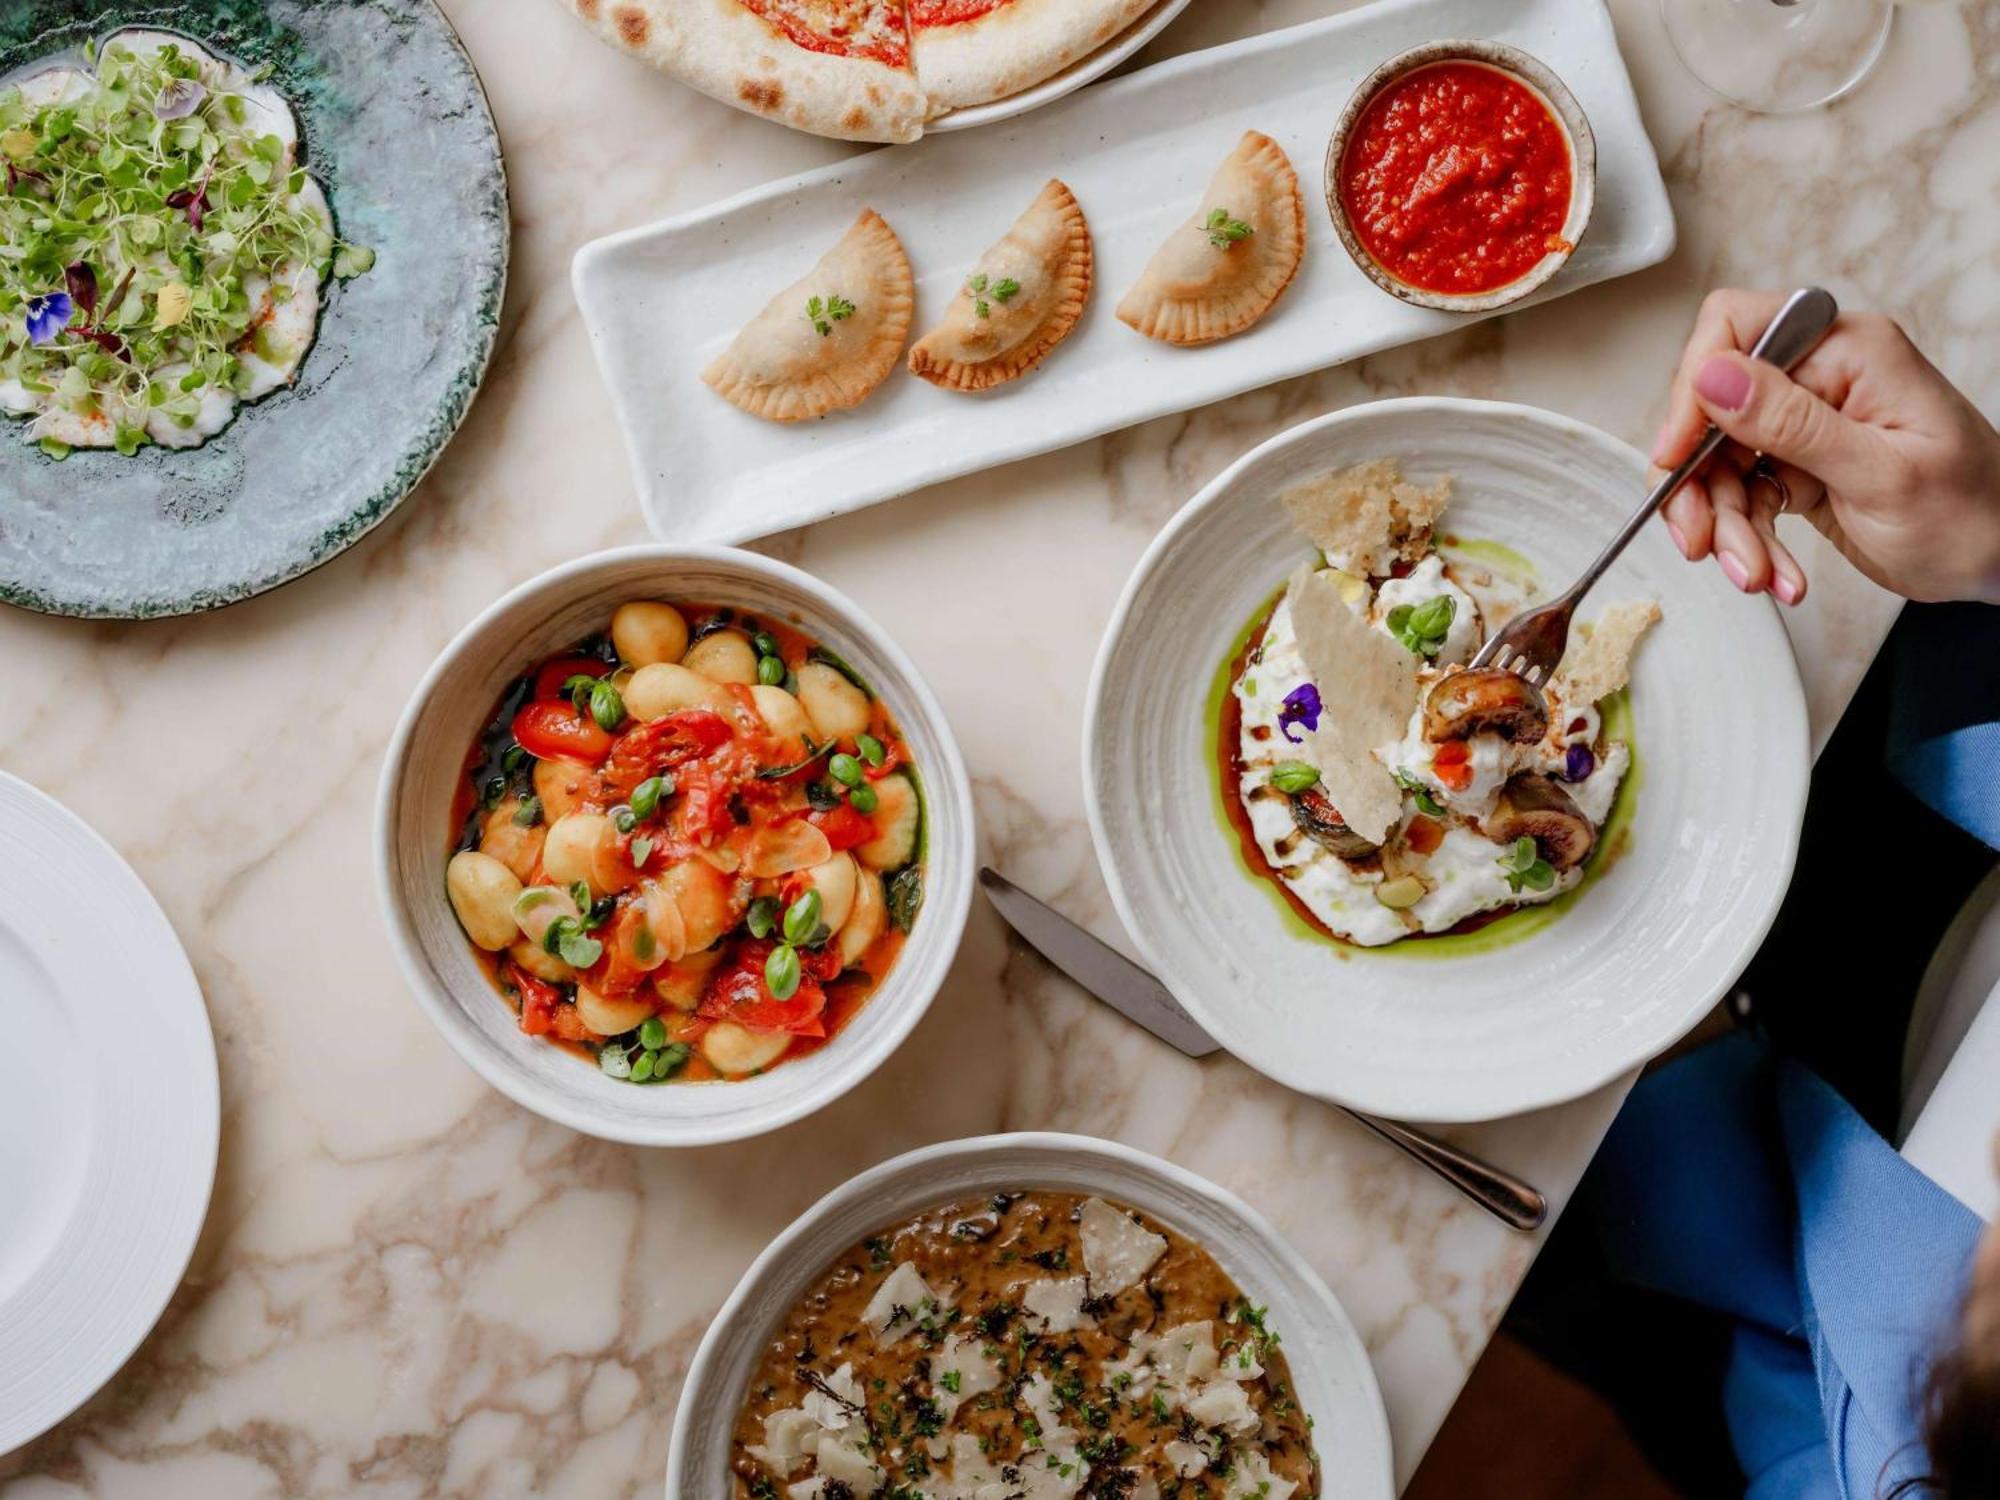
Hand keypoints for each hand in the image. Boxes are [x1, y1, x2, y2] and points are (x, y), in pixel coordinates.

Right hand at [1652, 290, 1999, 604]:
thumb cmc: (1972, 513)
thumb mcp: (1879, 472)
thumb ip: (1791, 422)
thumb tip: (1712, 374)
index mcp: (1847, 351)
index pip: (1733, 331)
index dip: (1693, 390)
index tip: (1678, 456)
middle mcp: (1819, 376)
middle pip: (1712, 410)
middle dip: (1702, 485)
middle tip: (1703, 541)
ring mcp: (1807, 421)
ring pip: (1719, 463)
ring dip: (1726, 526)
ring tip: (1756, 574)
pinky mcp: (1798, 464)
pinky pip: (1743, 494)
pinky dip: (1750, 539)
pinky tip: (1778, 573)